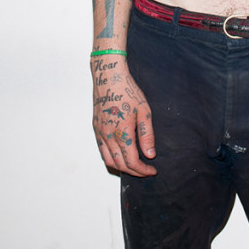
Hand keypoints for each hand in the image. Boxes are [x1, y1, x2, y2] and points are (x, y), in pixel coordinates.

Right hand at [91, 57, 156, 176]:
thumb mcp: (144, 111)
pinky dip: (111, 159)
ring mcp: (100, 133)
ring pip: (109, 161)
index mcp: (122, 132)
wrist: (109, 76)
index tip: (152, 170)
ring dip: (121, 168)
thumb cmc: (127, 90)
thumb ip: (147, 135)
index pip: (132, 162)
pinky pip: (102, 151)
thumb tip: (150, 155)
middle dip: (134, 172)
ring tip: (134, 167)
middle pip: (120, 165)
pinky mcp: (96, 129)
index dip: (143, 170)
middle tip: (145, 170)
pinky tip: (120, 156)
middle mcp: (109, 136)